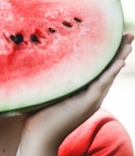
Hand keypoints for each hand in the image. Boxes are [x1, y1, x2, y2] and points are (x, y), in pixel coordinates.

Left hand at [20, 32, 133, 155]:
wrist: (41, 134)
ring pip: (109, 73)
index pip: (100, 67)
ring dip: (120, 56)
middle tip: (128, 34)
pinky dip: (111, 72)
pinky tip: (120, 60)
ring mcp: (92, 98)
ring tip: (129, 42)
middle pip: (108, 68)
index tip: (113, 36)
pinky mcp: (88, 103)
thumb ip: (58, 75)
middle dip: (119, 50)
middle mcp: (92, 93)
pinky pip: (102, 84)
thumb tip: (48, 53)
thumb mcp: (53, 87)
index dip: (108, 52)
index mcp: (85, 89)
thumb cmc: (41, 111)